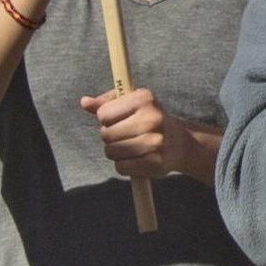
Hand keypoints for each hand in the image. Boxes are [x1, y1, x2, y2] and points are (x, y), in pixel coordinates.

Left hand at [82, 86, 212, 182]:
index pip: (103, 114)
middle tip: (126, 135)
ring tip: (131, 147)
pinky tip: (136, 159)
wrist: (181, 143)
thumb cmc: (150, 120)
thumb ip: (107, 103)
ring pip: (111, 152)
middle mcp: (152, 118)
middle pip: (106, 134)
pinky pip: (121, 167)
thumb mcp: (132, 104)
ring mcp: (155, 141)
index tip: (121, 120)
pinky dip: (124, 166)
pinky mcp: (156, 163)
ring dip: (116, 152)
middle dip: (110, 137)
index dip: (107, 119)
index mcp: (144, 98)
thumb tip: (84, 102)